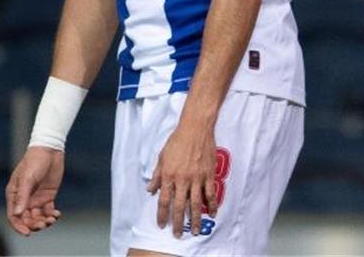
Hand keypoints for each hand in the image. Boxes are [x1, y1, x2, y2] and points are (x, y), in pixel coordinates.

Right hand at [6, 146, 63, 235]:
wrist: (49, 150)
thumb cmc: (34, 162)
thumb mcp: (27, 178)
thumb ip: (23, 196)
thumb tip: (18, 214)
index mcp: (14, 195)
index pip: (14, 216)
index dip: (19, 226)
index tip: (28, 232)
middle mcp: (24, 199)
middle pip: (27, 219)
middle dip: (34, 224)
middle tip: (43, 224)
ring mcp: (36, 198)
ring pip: (38, 216)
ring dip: (44, 221)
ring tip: (52, 219)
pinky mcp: (48, 196)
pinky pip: (48, 210)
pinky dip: (52, 214)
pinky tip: (56, 214)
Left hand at [147, 120, 217, 237]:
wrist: (195, 128)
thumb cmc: (177, 140)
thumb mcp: (162, 157)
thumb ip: (157, 175)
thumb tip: (150, 190)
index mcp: (169, 176)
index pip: (164, 201)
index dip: (162, 215)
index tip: (162, 224)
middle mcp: (182, 179)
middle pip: (179, 206)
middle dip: (177, 222)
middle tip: (177, 234)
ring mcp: (197, 177)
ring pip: (196, 203)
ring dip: (195, 218)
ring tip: (195, 230)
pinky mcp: (209, 174)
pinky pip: (210, 192)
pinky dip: (212, 204)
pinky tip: (213, 212)